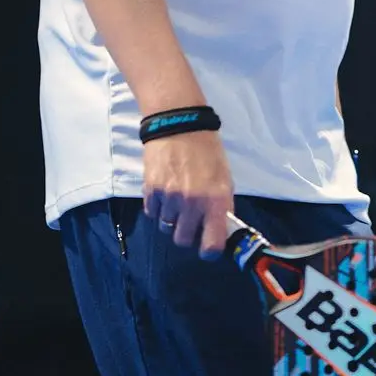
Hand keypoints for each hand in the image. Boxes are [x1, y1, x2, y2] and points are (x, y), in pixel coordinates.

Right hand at [142, 130, 234, 259]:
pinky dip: (158, 208)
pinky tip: (165, 192)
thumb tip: (219, 230)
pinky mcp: (151, 190)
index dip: (209, 251)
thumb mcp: (224, 179)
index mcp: (216, 201)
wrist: (179, 125)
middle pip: (182, 240)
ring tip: (177, 200)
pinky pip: (152, 213)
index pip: (212, 245)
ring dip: (171, 219)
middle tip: (190, 220)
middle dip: (186, 233)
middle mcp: (192, 204)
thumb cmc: (207, 152)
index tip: (208, 247)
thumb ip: (221, 206)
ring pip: (166, 227)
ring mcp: (169, 198)